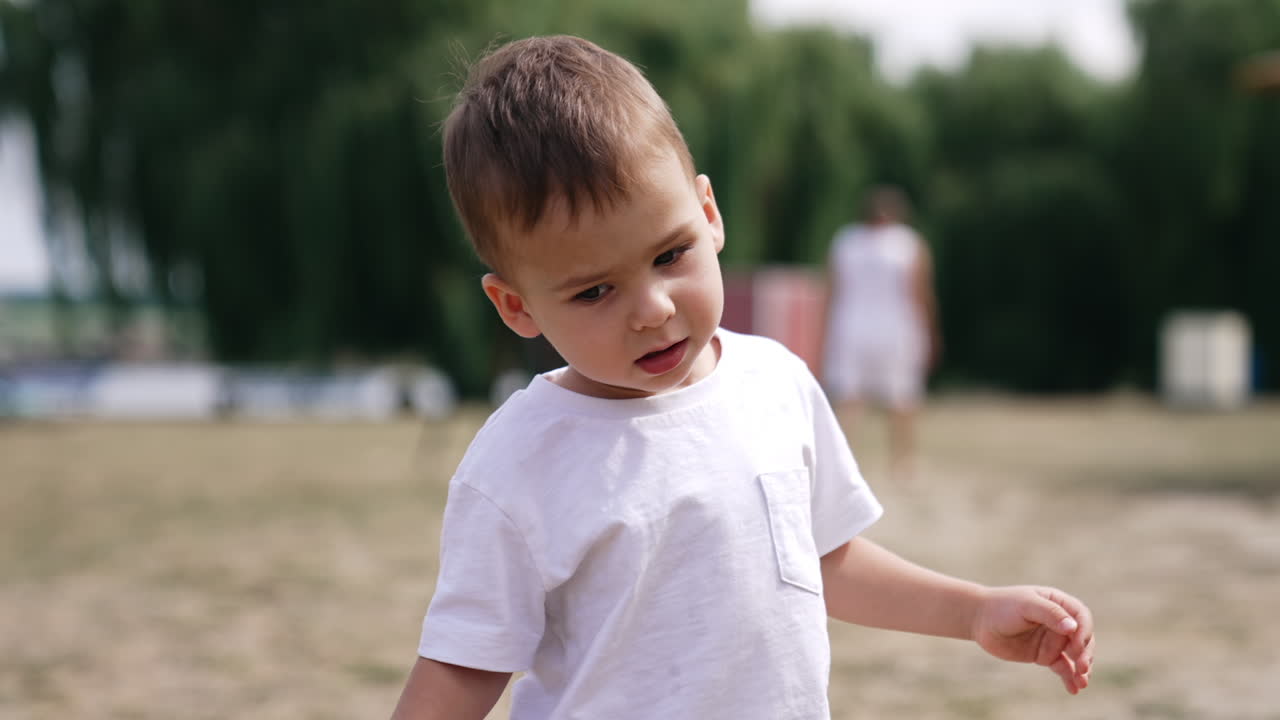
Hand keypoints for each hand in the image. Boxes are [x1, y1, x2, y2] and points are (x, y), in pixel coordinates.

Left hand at [970, 585, 1094, 693]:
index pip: (1081, 617)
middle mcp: (1060, 622)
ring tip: (1082, 682)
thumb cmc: (1003, 606)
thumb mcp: (1026, 605)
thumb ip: (1050, 614)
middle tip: (1083, 668)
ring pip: (1076, 655)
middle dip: (1085, 653)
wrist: (980, 620)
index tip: (1077, 646)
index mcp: (1058, 603)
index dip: (1084, 632)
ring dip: (1082, 668)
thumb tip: (1073, 627)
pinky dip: (1070, 678)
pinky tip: (1074, 689)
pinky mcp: (1044, 655)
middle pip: (1082, 638)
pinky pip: (1063, 668)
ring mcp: (1053, 639)